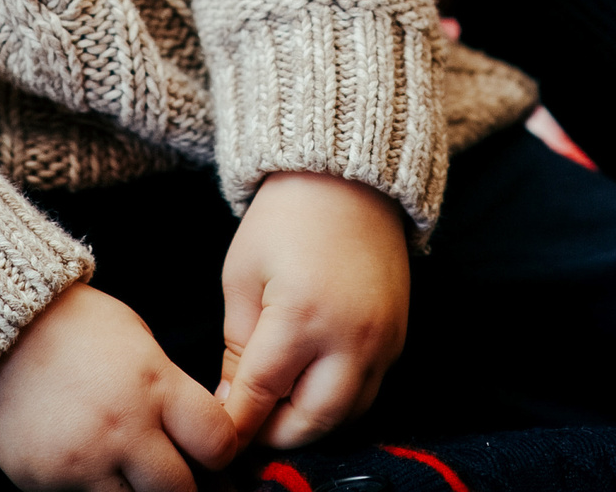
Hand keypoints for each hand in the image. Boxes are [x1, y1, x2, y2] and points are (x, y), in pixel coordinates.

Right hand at [0, 282, 236, 491]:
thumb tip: (196, 437)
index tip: (213, 453)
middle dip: (190, 486)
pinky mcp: (44, 483)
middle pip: (181, 489)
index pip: (217, 444)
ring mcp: (82, 462)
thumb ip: (170, 391)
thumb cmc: (74, 327)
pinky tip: (101, 474)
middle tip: (189, 480)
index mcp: (154, 385)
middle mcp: (122, 429)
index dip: (223, 453)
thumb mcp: (140, 342)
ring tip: (143, 478)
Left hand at [217, 172, 411, 449]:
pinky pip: (368, 389)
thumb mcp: (242, 278)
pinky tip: (309, 377)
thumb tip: (231, 403)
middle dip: (277, 432)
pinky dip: (338, 397)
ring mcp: (383, 340)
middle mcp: (351, 337)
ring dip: (310, 419)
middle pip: (314, 421)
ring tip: (277, 399)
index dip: (236, 425)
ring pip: (348, 414)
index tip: (217, 437)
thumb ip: (237, 348)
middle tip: (249, 421)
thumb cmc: (285, 219)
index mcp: (302, 317)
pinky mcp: (398, 336)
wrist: (348, 178)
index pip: (262, 397)